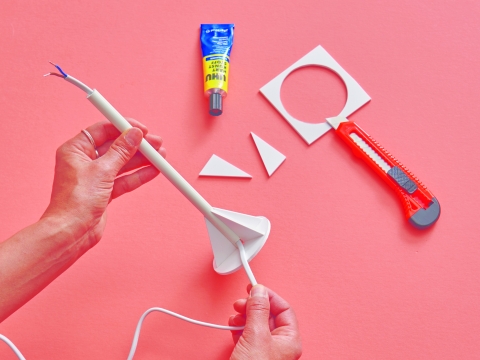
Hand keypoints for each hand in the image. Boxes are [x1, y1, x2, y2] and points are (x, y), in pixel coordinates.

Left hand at [41, 118, 164, 249]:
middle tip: (157, 143)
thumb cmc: (76, 201)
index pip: (103, 130)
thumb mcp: (102, 170)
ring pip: (123, 163)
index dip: (124, 127)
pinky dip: (139, 175)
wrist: (72, 232)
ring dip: (142, 160)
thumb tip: (134, 134)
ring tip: (161, 157)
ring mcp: (95, 177)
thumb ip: (121, 151)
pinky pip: (124, 179)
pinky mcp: (104, 192)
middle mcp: (84, 161)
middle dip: (138, 145)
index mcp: (76, 150)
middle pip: (116, 147)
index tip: (142, 129)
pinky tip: (154, 171)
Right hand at [229, 285, 301, 359]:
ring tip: (235, 316)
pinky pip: (247, 333)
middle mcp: (279, 344)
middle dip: (252, 306)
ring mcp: (265, 349)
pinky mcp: (251, 353)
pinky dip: (239, 327)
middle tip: (241, 303)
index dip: (269, 297)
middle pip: (268, 315)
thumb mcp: (256, 335)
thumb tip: (259, 291)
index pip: (284, 309)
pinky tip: (233, 325)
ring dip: (244, 316)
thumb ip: (258, 310)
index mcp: (289, 340)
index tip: (255, 289)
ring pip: (256, 323)